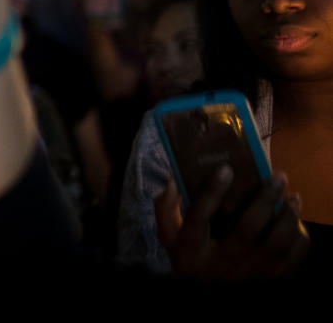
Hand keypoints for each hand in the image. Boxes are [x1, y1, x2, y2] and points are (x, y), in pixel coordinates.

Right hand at [155, 169, 309, 278]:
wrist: (209, 297)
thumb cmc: (192, 262)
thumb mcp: (169, 238)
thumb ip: (166, 209)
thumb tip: (173, 179)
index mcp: (193, 249)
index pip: (200, 216)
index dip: (212, 192)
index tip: (226, 168)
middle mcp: (222, 262)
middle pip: (247, 227)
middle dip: (265, 199)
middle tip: (278, 177)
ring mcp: (249, 274)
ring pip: (276, 243)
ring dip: (288, 217)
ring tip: (293, 198)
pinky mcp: (270, 281)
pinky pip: (292, 259)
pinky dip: (299, 240)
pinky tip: (297, 224)